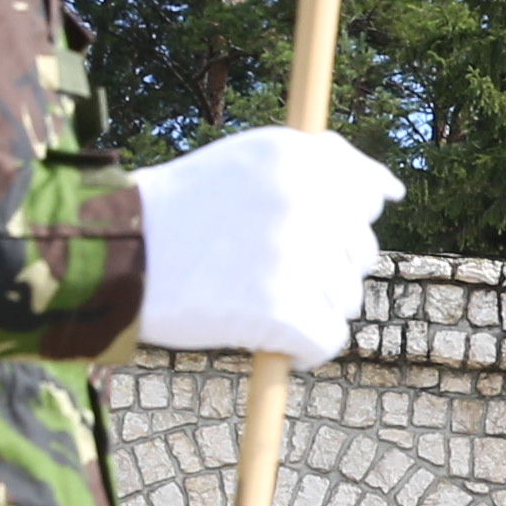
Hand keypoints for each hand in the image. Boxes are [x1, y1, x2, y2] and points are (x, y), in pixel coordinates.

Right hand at [131, 126, 399, 365]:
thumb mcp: (249, 161)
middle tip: (254, 264)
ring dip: (307, 306)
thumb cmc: (185, 210)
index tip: (291, 231)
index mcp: (298, 157)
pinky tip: (261, 333)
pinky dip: (301, 349)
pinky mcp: (282, 309)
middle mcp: (303, 199)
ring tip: (246, 292)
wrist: (115, 257)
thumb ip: (323, 162)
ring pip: (346, 300)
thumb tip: (389, 190)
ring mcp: (294, 256)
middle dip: (321, 268)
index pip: (366, 197)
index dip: (333, 223)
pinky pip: (327, 341)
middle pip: (360, 254)